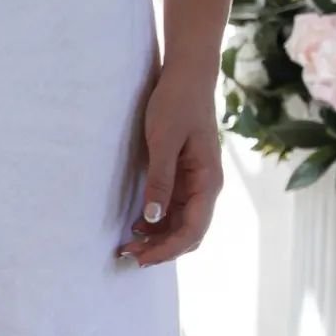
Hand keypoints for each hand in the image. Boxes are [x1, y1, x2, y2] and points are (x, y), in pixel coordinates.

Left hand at [118, 68, 223, 266]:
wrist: (186, 76)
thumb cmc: (176, 103)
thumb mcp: (164, 141)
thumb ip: (160, 180)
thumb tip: (153, 218)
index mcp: (208, 181)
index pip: (193, 229)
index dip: (168, 249)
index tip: (142, 258)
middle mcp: (206, 188)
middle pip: (188, 233)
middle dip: (161, 249)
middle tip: (127, 254)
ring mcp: (195, 184)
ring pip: (180, 224)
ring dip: (158, 238)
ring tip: (128, 244)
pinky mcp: (184, 177)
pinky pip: (174, 210)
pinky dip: (157, 223)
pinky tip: (136, 225)